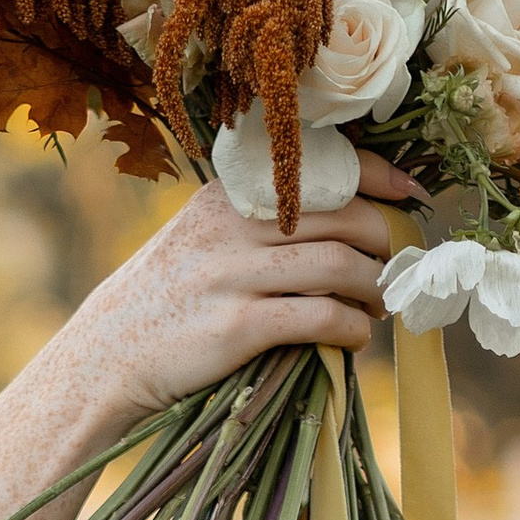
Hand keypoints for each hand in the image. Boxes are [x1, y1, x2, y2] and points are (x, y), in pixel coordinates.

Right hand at [40, 151, 427, 432]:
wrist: (107, 353)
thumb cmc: (169, 296)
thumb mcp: (202, 235)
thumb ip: (257, 218)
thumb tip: (345, 219)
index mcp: (230, 192)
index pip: (322, 166)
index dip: (380, 177)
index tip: (412, 194)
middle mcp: (234, 224)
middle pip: (344, 216)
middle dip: (387, 241)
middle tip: (399, 266)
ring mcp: (234, 275)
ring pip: (340, 266)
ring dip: (375, 288)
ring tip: (380, 304)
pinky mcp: (237, 327)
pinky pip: (320, 318)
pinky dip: (352, 328)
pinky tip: (355, 338)